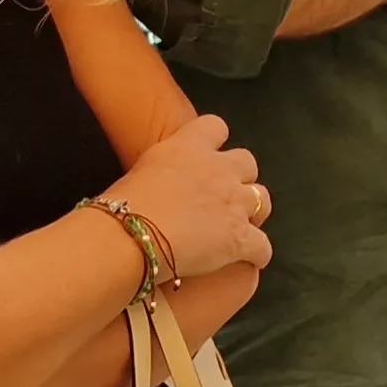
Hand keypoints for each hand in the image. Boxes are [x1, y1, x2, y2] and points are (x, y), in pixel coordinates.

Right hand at [102, 114, 272, 281]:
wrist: (133, 236)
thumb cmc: (123, 206)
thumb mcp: (142, 171)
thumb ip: (161, 170)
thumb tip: (158, 184)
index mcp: (189, 146)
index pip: (215, 127)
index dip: (215, 142)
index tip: (209, 156)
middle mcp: (218, 169)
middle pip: (247, 162)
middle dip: (239, 178)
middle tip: (223, 196)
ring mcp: (234, 202)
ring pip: (262, 199)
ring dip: (253, 211)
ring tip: (241, 226)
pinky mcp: (240, 237)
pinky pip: (263, 247)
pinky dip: (258, 253)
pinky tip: (250, 260)